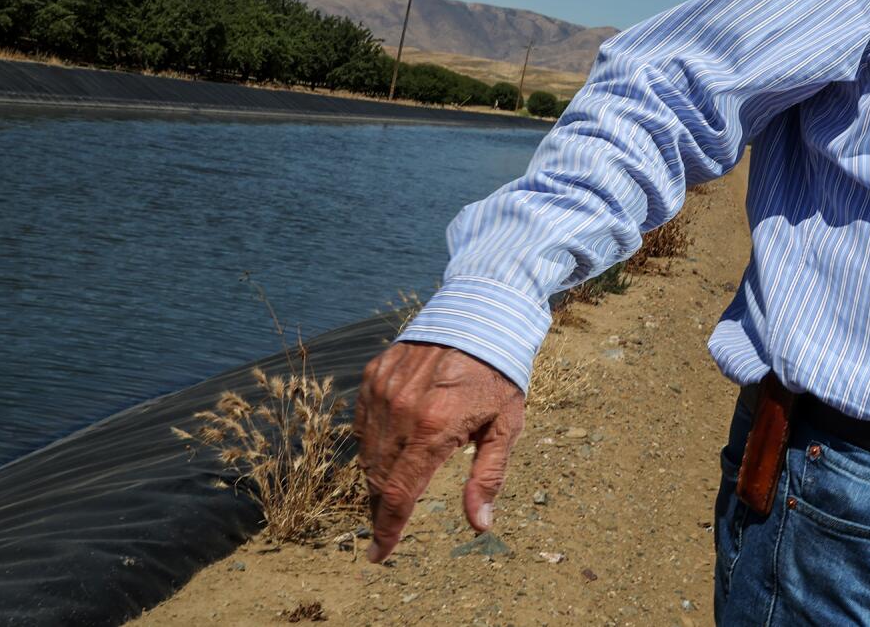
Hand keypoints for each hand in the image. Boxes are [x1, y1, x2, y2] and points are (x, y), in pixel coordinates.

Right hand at [353, 341, 525, 562]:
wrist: (482, 313)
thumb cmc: (499, 373)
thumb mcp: (506, 425)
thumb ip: (488, 476)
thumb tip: (480, 525)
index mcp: (434, 429)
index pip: (399, 494)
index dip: (387, 530)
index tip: (380, 555)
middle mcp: (401, 411)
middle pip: (378, 478)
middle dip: (381, 509)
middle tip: (387, 527)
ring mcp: (383, 391)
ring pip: (367, 452)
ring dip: (376, 478)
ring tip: (389, 492)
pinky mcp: (374, 375)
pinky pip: (363, 423)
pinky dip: (371, 443)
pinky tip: (387, 451)